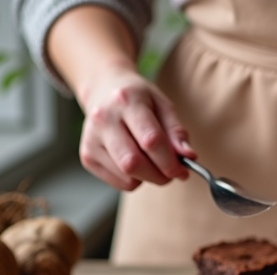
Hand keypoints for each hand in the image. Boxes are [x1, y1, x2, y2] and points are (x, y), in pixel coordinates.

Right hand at [76, 60, 194, 190]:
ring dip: (148, 177)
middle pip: (134, 163)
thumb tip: (189, 157)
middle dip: (159, 175)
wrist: (104, 89)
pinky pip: (119, 183)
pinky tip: (135, 161)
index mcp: (126, 101)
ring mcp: (91, 139)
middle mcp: (103, 119)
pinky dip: (135, 179)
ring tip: (151, 161)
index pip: (150, 140)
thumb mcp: (163, 105)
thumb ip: (177, 132)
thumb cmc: (139, 99)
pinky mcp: (87, 156)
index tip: (183, 171)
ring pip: (127, 177)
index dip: (170, 162)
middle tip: (171, 172)